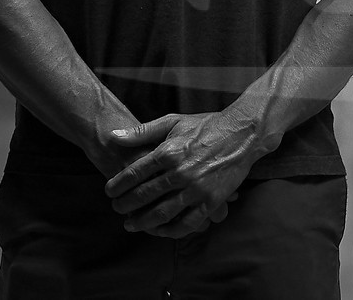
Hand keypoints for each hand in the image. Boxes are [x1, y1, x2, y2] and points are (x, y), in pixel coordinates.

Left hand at [103, 111, 259, 236]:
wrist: (242, 133)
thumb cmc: (206, 126)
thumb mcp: (173, 121)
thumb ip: (142, 132)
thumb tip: (113, 137)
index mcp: (168, 152)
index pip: (134, 174)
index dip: (118, 186)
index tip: (109, 192)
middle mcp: (180, 172)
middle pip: (144, 196)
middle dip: (126, 205)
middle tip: (117, 209)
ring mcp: (196, 189)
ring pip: (162, 213)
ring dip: (143, 222)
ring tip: (131, 224)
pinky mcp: (211, 201)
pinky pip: (187, 223)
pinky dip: (171, 231)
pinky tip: (160, 231)